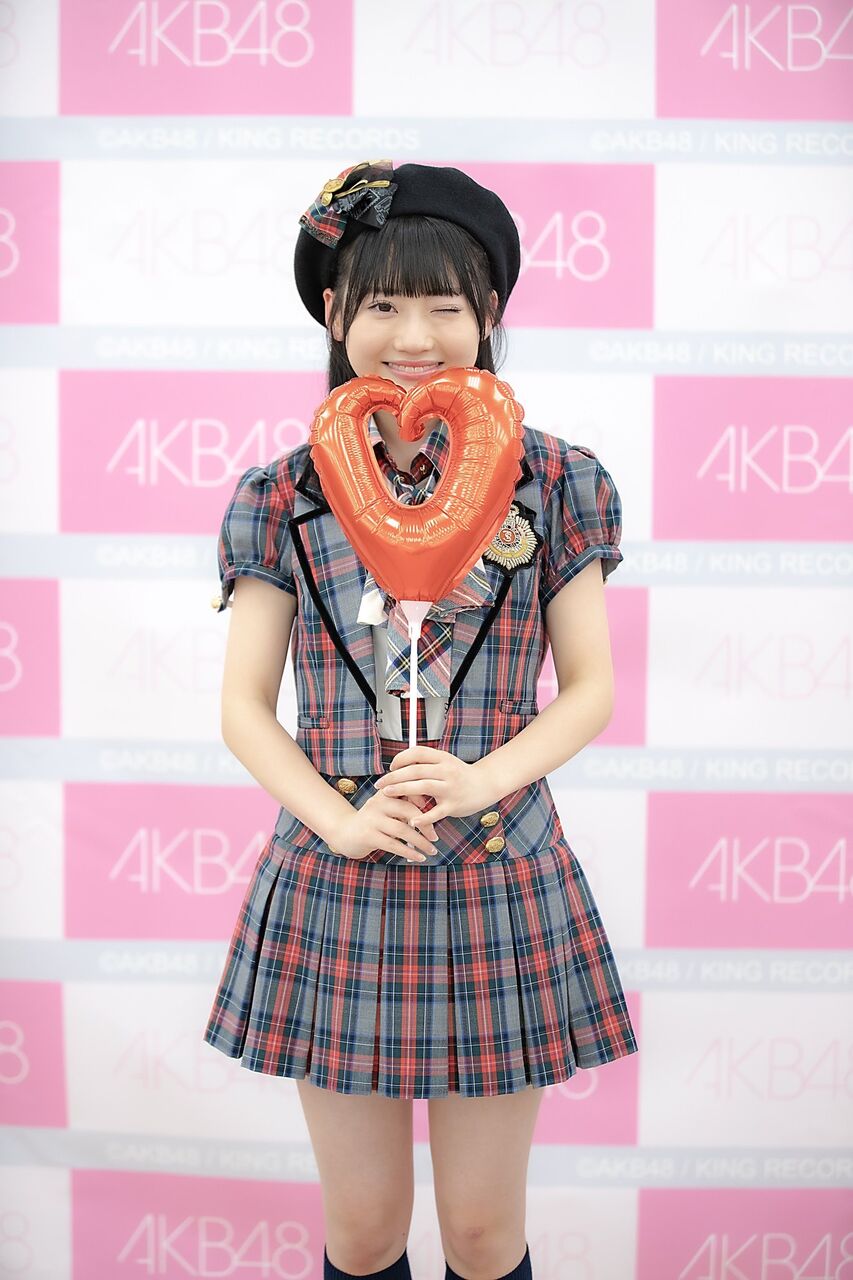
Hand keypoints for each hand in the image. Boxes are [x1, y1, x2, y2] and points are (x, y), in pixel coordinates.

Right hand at [329, 787, 439, 863]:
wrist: (344, 832)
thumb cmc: (373, 821)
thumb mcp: (387, 809)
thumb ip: (405, 806)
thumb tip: (434, 811)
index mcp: (385, 793)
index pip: (409, 791)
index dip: (424, 800)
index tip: (437, 812)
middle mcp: (378, 803)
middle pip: (408, 810)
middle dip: (425, 825)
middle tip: (435, 837)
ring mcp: (372, 819)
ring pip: (403, 829)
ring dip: (421, 842)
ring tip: (432, 850)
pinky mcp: (368, 836)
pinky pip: (394, 844)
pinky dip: (409, 852)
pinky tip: (419, 857)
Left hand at [372, 746, 493, 822]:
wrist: (486, 785)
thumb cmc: (460, 774)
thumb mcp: (445, 762)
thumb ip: (425, 763)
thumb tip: (399, 765)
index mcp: (442, 758)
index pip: (417, 753)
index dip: (400, 759)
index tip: (391, 768)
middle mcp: (446, 771)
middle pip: (415, 770)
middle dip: (393, 777)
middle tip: (379, 784)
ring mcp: (450, 788)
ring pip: (422, 787)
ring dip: (401, 790)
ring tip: (386, 794)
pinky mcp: (453, 805)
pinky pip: (435, 812)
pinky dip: (422, 817)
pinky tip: (411, 821)